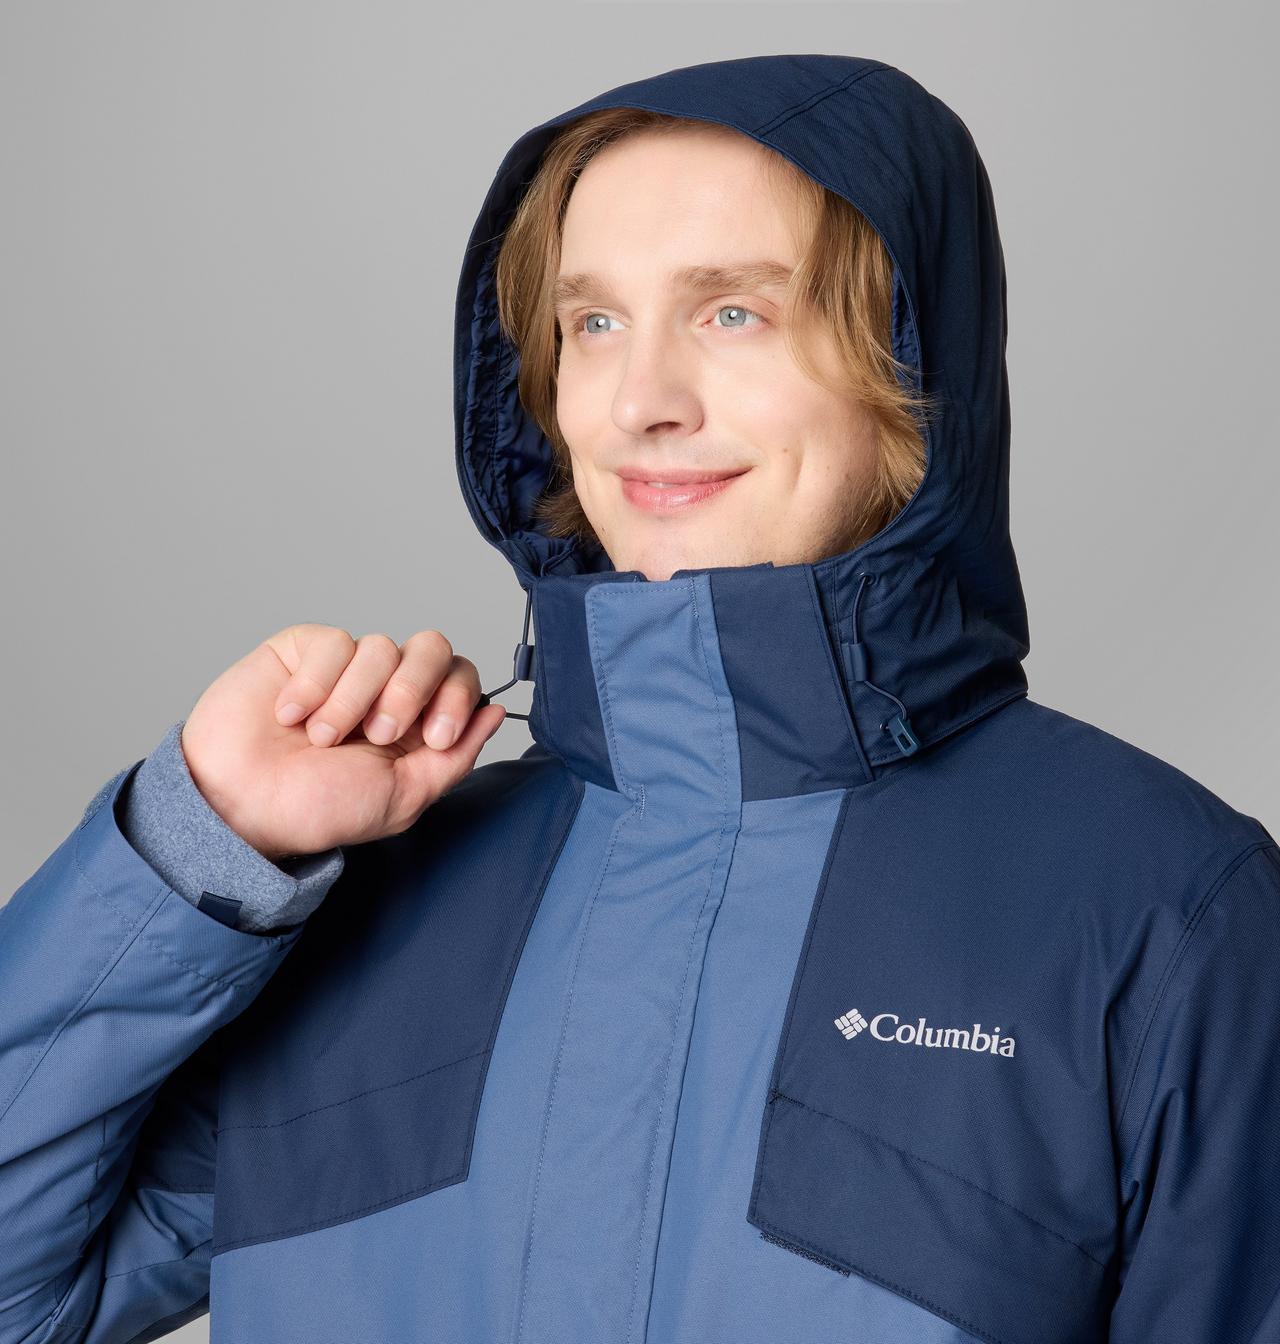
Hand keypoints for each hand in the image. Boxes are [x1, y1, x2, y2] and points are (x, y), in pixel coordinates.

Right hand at [180, 624, 506, 860]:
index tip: (436, 736)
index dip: (456, 696)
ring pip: (379, 648)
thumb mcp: (402, 798)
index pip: (461, 676)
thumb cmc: (316, 810)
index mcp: (417, 723)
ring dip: (352, 701)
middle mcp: (386, 689)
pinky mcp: (302, 652)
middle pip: (432, 647)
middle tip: (380, 734)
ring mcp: (345, 668)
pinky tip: (290, 715)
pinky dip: (314, 685)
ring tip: (321, 738)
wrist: (241, 807)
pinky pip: (333, 643)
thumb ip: (456, 758)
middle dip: (411, 691)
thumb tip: (496, 713)